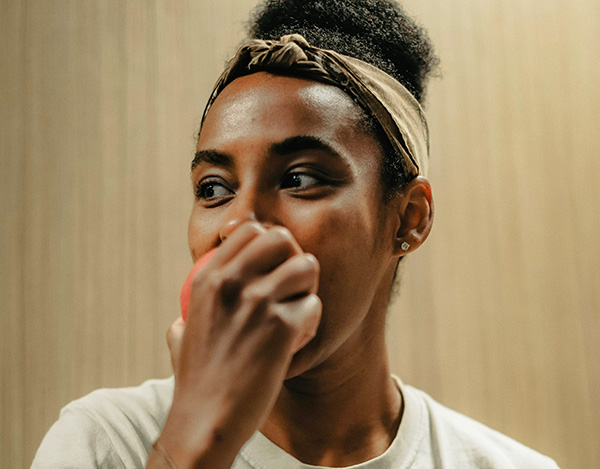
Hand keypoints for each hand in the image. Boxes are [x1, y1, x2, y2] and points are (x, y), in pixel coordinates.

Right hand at [151, 222, 321, 468]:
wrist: (207, 419)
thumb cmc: (196, 381)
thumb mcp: (180, 337)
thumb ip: (185, 317)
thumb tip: (182, 319)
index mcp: (208, 277)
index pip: (249, 229)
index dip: (268, 244)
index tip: (270, 267)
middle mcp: (232, 282)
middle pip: (282, 238)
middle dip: (292, 258)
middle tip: (290, 286)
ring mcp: (257, 302)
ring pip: (306, 266)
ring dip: (307, 289)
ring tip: (296, 311)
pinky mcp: (282, 327)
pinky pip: (313, 306)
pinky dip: (310, 323)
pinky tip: (297, 340)